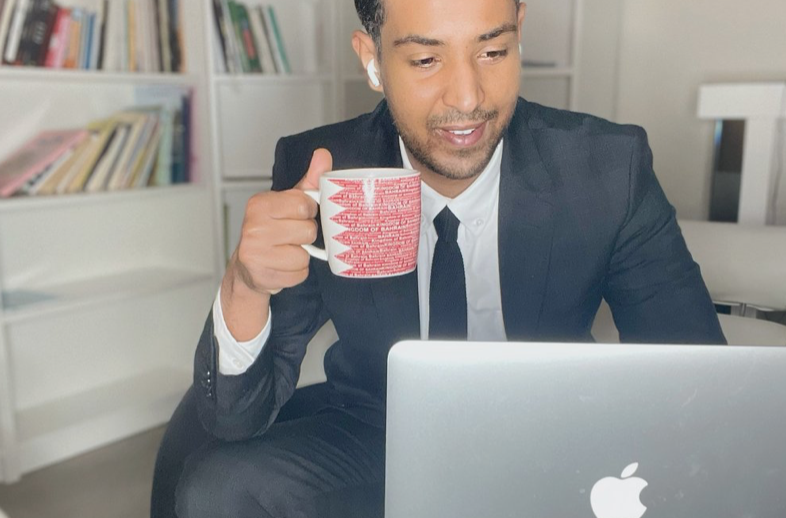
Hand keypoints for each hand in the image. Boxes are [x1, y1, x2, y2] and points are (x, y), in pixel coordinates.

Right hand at [230, 148, 332, 295]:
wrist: (248, 267)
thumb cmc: (272, 231)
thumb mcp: (289, 202)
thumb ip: (309, 180)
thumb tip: (323, 155)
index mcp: (260, 204)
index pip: (304, 204)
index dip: (307, 212)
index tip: (297, 215)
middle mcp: (253, 227)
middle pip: (308, 230)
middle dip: (306, 235)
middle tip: (291, 235)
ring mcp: (255, 252)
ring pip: (304, 255)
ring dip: (302, 255)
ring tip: (286, 251)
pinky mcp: (262, 276)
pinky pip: (299, 274)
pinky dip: (296, 272)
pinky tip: (283, 266)